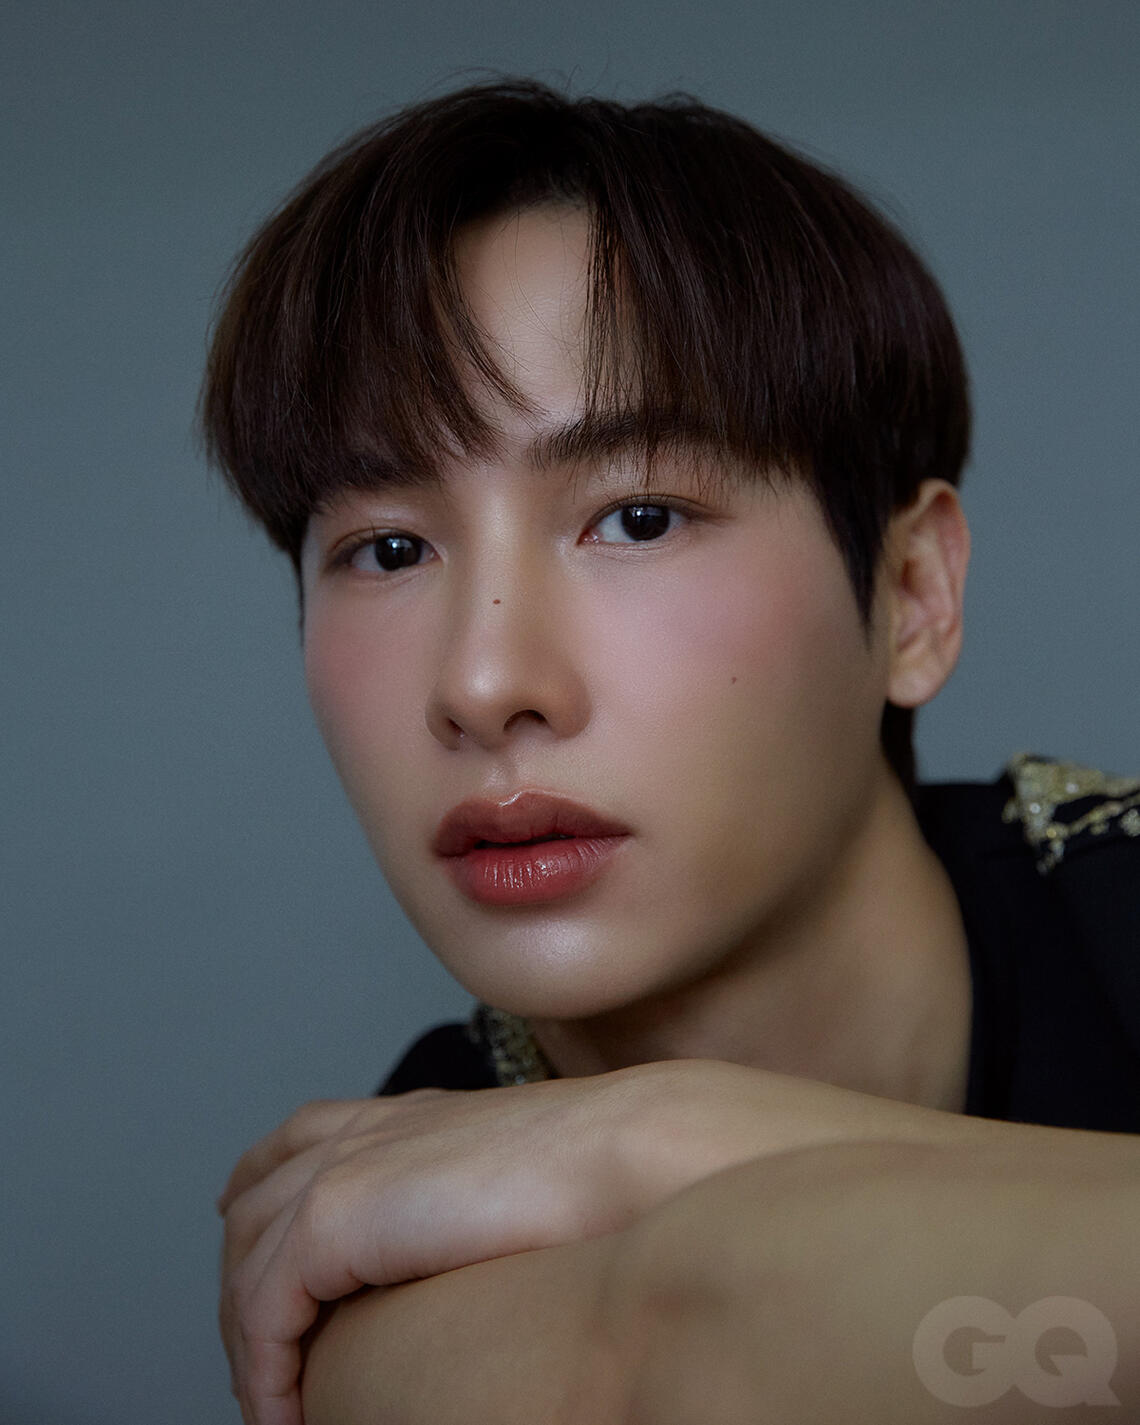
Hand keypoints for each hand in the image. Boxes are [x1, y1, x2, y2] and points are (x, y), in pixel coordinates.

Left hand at [218, 1059, 992, 1424]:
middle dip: (242, 1274)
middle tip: (268, 1361)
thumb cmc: (631, 1170)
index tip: (272, 1273)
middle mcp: (376, 1132)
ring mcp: (354, 1167)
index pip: (300, 1139)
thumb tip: (514, 1254)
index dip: (268, 1201)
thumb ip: (503, 1204)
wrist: (650, 1153)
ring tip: (278, 1403)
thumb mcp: (549, 1180)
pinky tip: (286, 1415)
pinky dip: (262, 1365)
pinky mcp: (343, 1216)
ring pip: (246, 1255)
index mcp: (420, 1117)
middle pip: (254, 1193)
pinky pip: (263, 1304)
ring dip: (247, 1334)